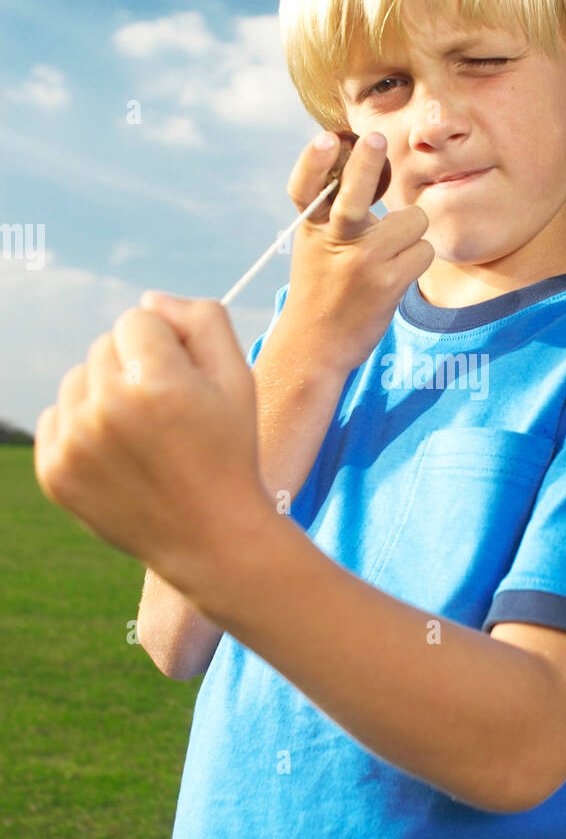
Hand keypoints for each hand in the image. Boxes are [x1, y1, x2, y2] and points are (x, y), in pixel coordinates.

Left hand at [33, 295, 273, 595]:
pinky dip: (82, 427)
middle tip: (167, 413)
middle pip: (105, 345)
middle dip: (134, 367)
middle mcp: (107, 410)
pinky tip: (117, 453)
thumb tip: (148, 300)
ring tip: (142, 433)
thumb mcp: (238, 377)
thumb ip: (201, 319)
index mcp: (156, 382)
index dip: (168, 346)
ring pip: (78, 379)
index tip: (186, 383)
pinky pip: (55, 416)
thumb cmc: (228, 450)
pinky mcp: (55, 470)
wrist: (210, 538)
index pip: (138, 318)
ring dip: (105, 394)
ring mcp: (75, 443)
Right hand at [280, 131, 434, 374]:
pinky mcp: (388, 283)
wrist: (314, 346)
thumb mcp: (315, 244)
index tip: (328, 137)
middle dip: (367, 161)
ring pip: (412, 221)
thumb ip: (335, 210)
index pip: (305, 187)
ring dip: (411, 233)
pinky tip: (398, 274)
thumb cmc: (322, 286)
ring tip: (391, 254)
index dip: (314, 160)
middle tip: (375, 138)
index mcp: (310, 226)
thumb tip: (374, 164)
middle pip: (353, 193)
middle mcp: (333, 240)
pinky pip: (424, 250)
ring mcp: (362, 262)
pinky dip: (418, 258)